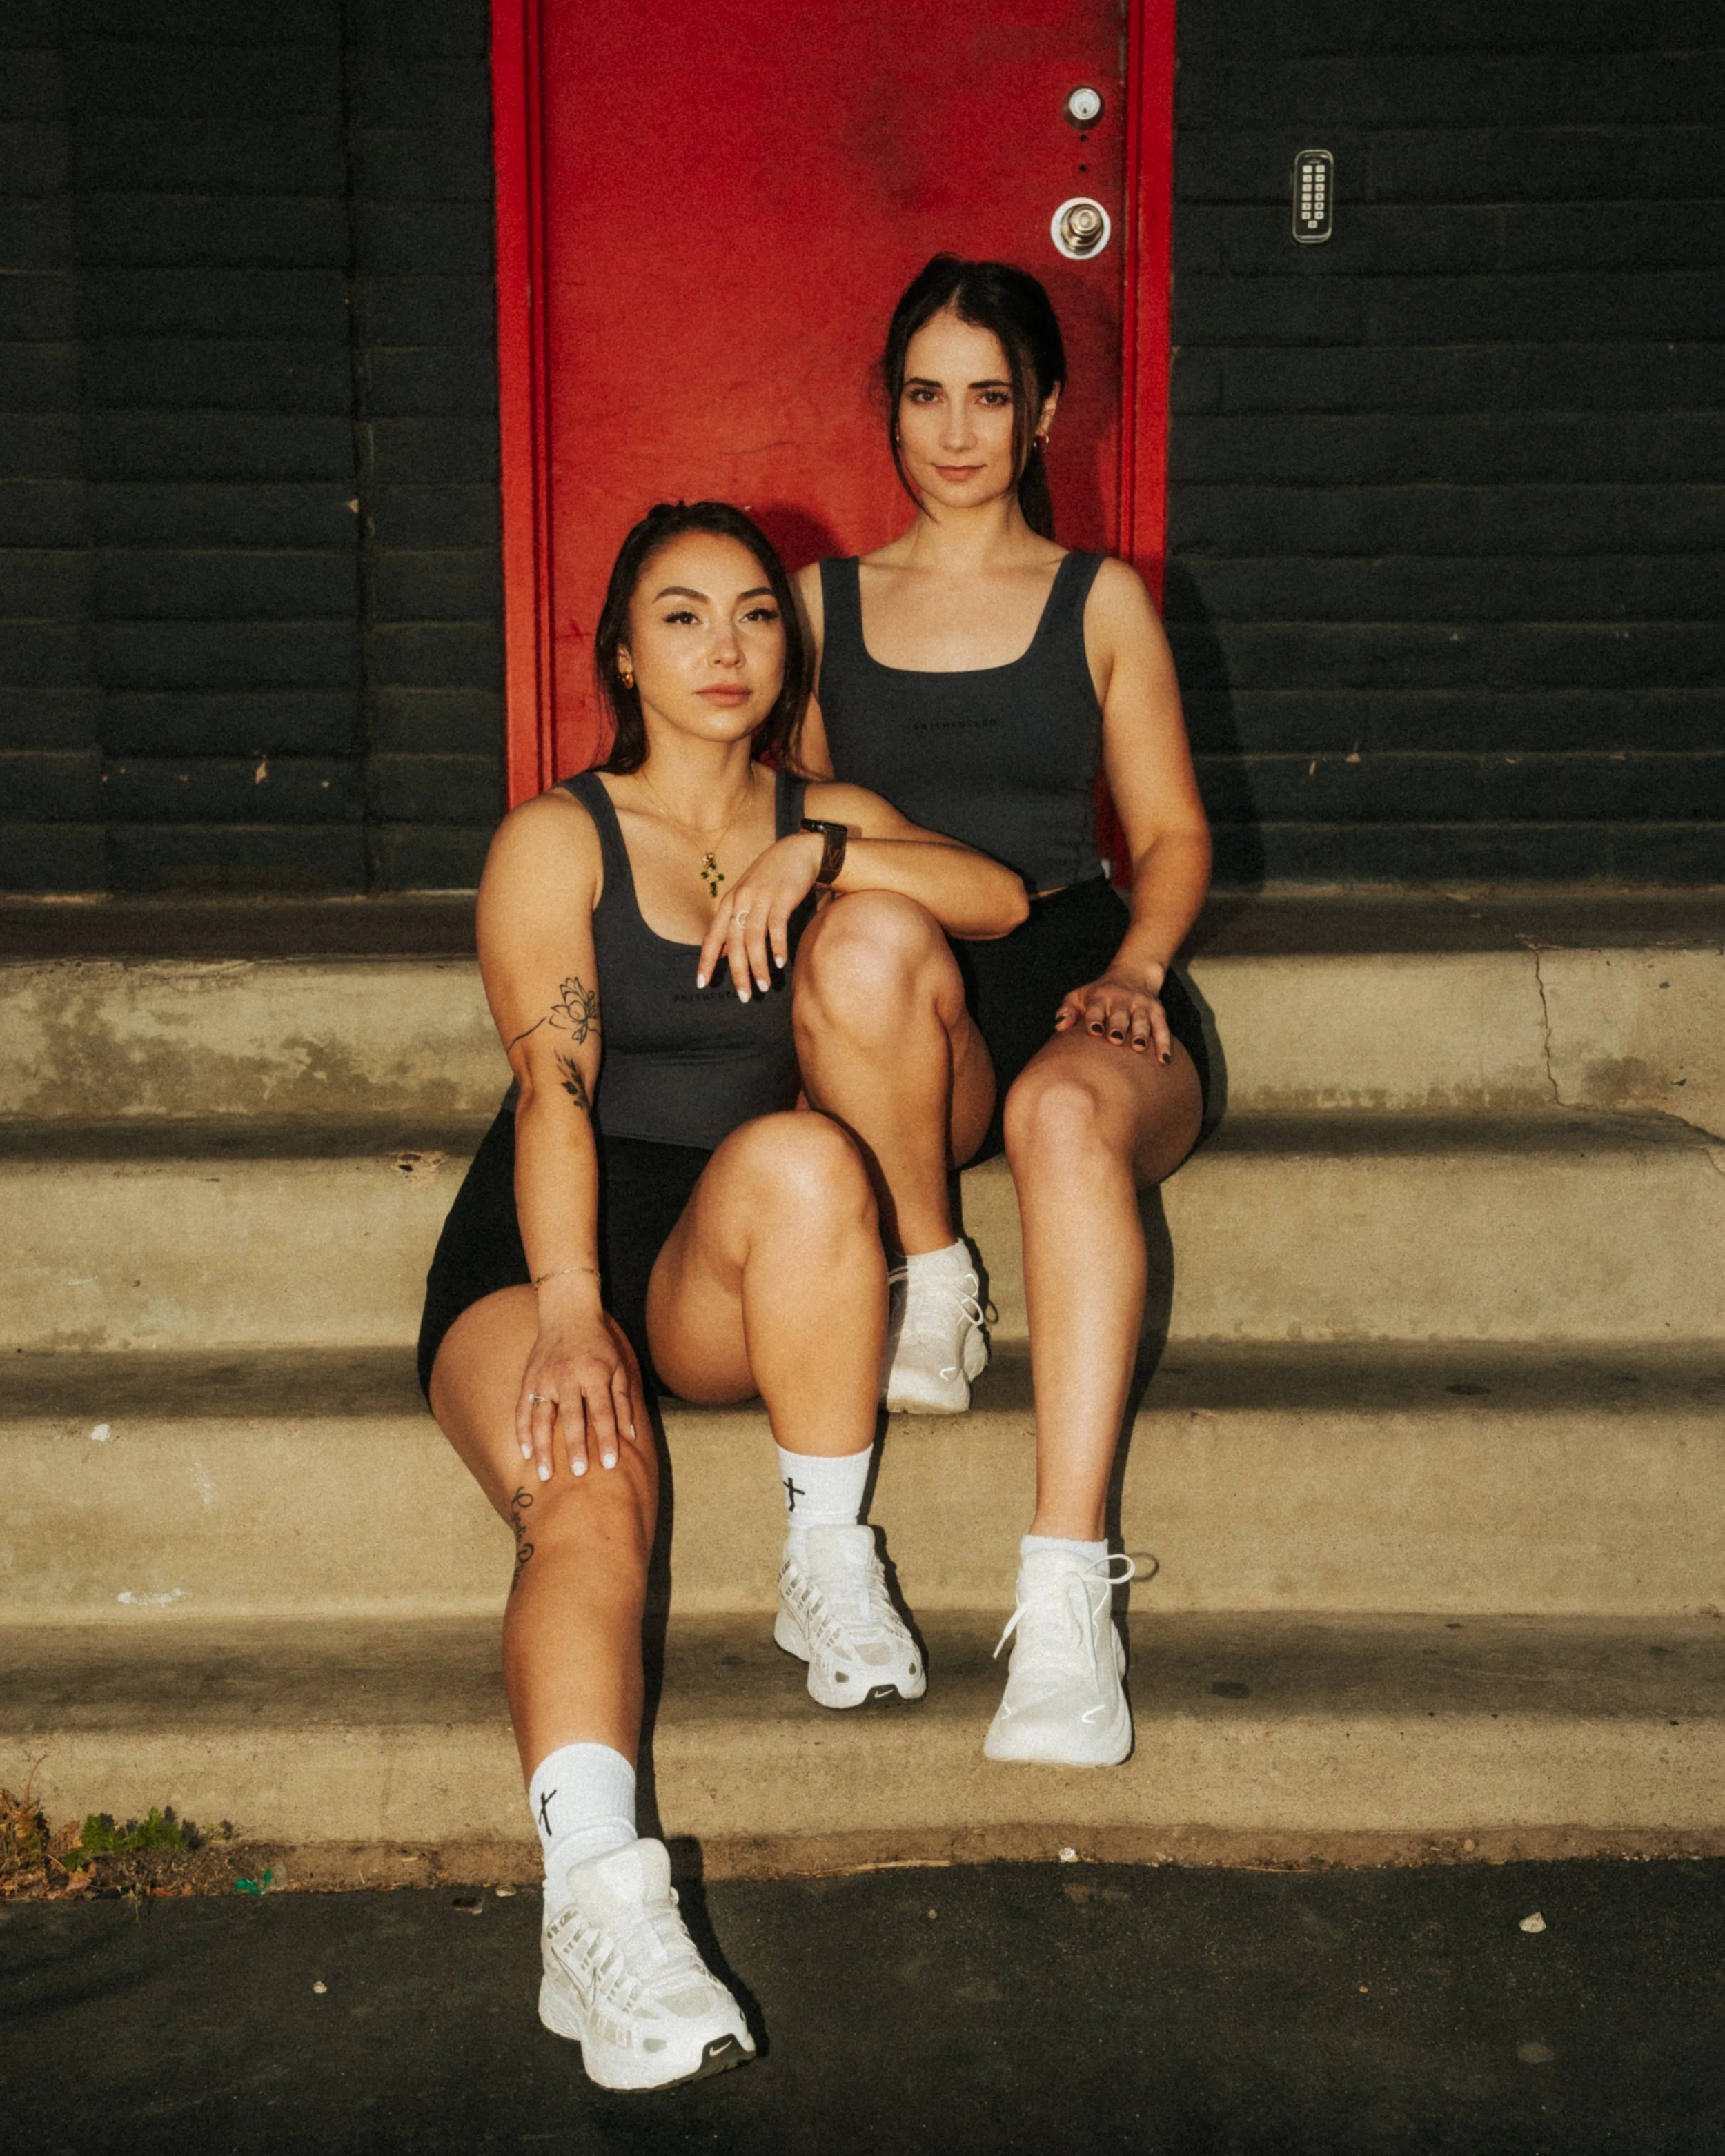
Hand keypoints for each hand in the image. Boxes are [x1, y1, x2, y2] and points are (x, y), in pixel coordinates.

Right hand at [516, 1302, 641, 1480]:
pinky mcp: (529, 1379)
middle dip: (575, 1447)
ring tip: (544, 1474)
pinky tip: (525, 1453)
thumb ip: (624, 1402)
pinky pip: (522, 1410)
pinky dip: (522, 1432)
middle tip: (578, 1473)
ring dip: (542, 1447)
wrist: (568, 1314)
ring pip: (541, 1418)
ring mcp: (544, 1378)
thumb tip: (631, 1435)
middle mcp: (568, 1376)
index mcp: (594, 1373)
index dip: (607, 1439)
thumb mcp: (619, 1367)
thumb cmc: (599, 1344)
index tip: (610, 1464)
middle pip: (571, 1417)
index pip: (602, 1412)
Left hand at [696, 831, 824, 999]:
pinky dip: (778, 947)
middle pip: (734, 942)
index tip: (702, 983)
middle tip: (744, 996)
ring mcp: (761, 896)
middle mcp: (741, 898)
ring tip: (764, 987)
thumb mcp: (748, 897)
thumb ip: (735, 923)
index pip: (713, 935)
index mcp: (730, 901)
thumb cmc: (772, 878)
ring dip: (758, 965)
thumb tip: (724, 954)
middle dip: (737, 972)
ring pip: (754, 938)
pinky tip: (781, 964)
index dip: (706, 960)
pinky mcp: (781, 896)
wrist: (799, 851)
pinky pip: (776, 926)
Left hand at [1054, 967, 1171, 1060]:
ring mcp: (1141, 1005)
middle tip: (1116, 1040)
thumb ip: (1067, 1011)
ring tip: (1139, 1048)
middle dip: (1118, 1026)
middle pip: (1120, 1014)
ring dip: (1141, 1033)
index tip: (1095, 1031)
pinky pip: (1162, 1028)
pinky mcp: (1158, 1011)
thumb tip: (1058, 1027)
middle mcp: (1122, 999)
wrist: (1132, 975)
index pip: (1096, 1007)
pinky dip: (1164, 1044)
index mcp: (1100, 996)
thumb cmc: (1098, 995)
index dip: (1095, 1018)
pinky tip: (1164, 1060)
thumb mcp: (1079, 996)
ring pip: (1142, 1020)